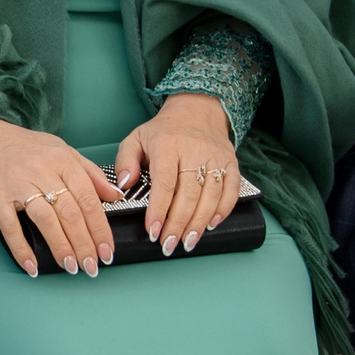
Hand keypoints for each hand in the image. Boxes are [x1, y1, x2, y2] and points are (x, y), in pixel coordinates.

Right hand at [0, 117, 117, 276]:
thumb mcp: (61, 150)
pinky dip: (21, 248)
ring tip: (71, 267)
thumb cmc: (23, 146)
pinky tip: (32, 265)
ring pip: (45, 219)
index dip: (100, 228)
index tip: (107, 250)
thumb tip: (116, 195)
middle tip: (92, 266)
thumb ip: (90, 173)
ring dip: (60, 246)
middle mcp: (42, 171)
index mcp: (62, 160)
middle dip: (84, 243)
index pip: (87, 198)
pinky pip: (10, 226)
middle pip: (69, 212)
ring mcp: (18, 184)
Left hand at [111, 92, 239, 253]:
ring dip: (199, 223)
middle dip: (178, 224)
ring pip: (211, 195)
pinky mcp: (231, 162)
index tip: (153, 231)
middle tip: (169, 244)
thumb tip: (124, 185)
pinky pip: (231, 190)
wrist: (197, 110)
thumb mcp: (136, 138)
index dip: (159, 210)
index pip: (165, 183)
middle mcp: (195, 151)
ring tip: (188, 242)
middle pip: (189, 194)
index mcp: (168, 145)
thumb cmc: (164, 131)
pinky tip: (210, 225)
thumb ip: (125, 161)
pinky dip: (223, 210)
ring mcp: (216, 157)